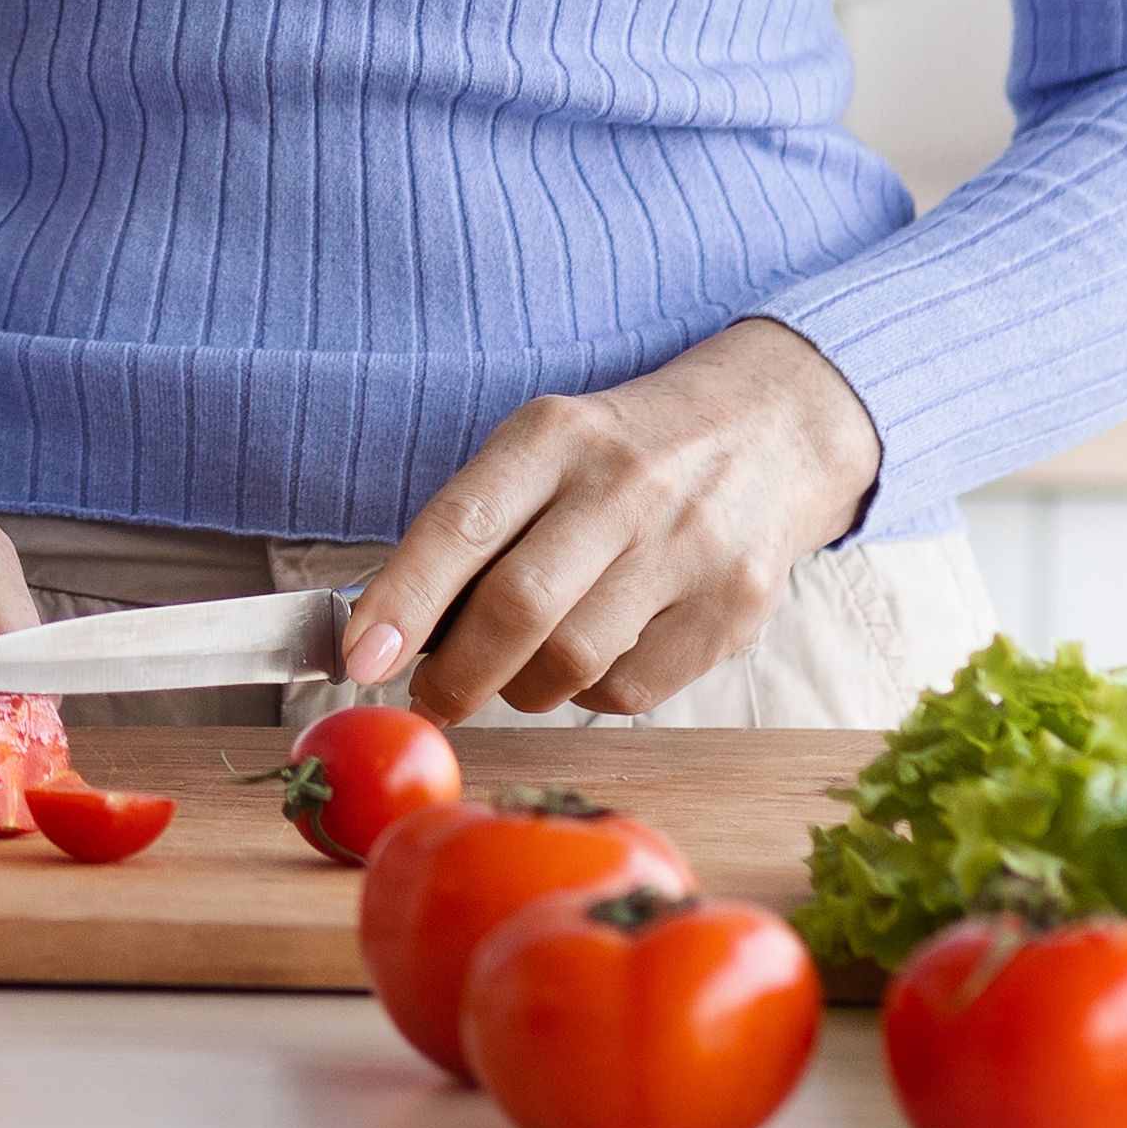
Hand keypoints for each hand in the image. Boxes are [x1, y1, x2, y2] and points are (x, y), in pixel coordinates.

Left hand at [336, 316, 883, 718]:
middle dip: (456, 674)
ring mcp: (688, 549)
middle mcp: (624, 486)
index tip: (358, 658)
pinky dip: (589, 694)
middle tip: (432, 696)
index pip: (462, 524)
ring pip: (571, 664)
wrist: (769, 432)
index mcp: (555, 435)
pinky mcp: (734, 609)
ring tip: (520, 665)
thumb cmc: (622, 454)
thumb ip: (477, 528)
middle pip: (519, 609)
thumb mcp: (544, 449)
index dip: (402, 600)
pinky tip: (595, 657)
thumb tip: (391, 632)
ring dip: (522, 688)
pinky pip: (629, 692)